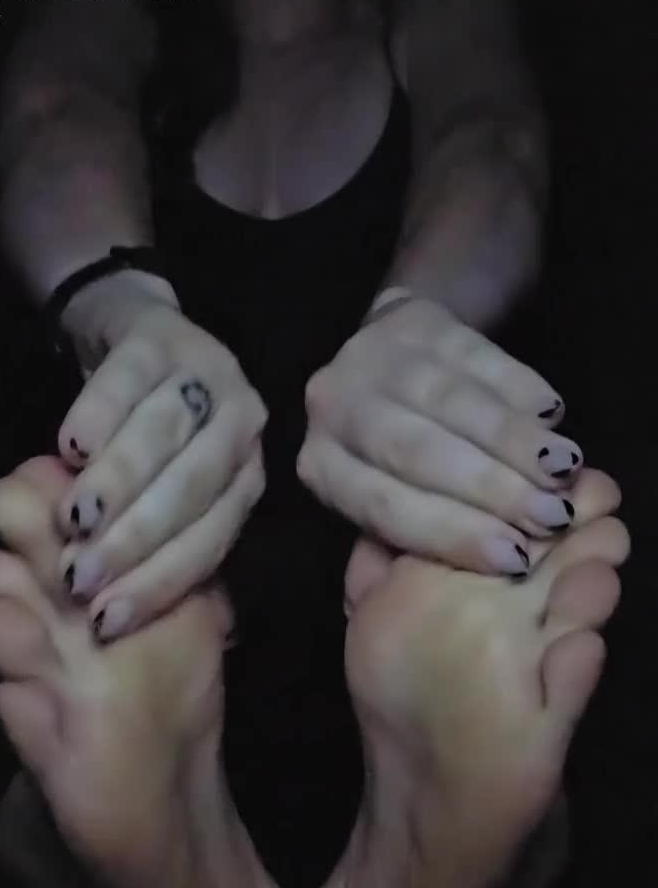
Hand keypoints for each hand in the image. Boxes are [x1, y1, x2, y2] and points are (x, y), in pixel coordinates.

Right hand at [54, 271, 266, 639]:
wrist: (131, 333)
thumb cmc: (145, 436)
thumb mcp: (160, 491)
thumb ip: (153, 542)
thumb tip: (114, 621)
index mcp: (244, 476)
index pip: (208, 539)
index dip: (158, 582)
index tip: (106, 620)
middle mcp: (241, 426)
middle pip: (191, 489)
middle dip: (134, 539)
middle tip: (80, 577)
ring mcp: (209, 372)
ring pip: (163, 435)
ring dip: (117, 483)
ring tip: (72, 520)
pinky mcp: (162, 333)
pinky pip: (129, 379)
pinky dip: (98, 416)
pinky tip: (68, 448)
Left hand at [297, 298, 584, 575]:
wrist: (391, 351)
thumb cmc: (393, 452)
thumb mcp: (387, 495)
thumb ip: (420, 533)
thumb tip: (483, 570)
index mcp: (324, 468)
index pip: (386, 507)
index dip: (451, 533)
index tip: (513, 559)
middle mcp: (335, 407)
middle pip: (416, 451)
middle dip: (489, 487)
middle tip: (551, 516)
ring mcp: (370, 354)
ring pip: (448, 401)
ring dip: (512, 439)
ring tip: (564, 469)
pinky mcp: (415, 317)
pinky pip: (473, 353)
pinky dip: (516, 385)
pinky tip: (551, 414)